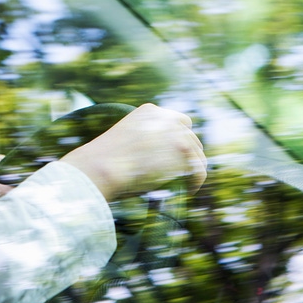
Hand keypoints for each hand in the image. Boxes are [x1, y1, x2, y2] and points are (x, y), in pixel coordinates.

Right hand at [61, 103, 206, 200]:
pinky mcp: (185, 154)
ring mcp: (178, 135)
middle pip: (191, 137)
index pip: (177, 122)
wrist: (104, 166)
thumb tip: (154, 160)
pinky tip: (189, 190)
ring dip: (192, 170)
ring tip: (185, 184)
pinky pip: (198, 170)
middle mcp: (168, 119)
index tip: (175, 154)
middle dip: (187, 155)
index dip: (178, 139)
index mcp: (151, 111)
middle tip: (181, 172)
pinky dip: (196, 181)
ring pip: (196, 155)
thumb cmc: (105, 161)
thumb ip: (142, 142)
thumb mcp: (123, 140)